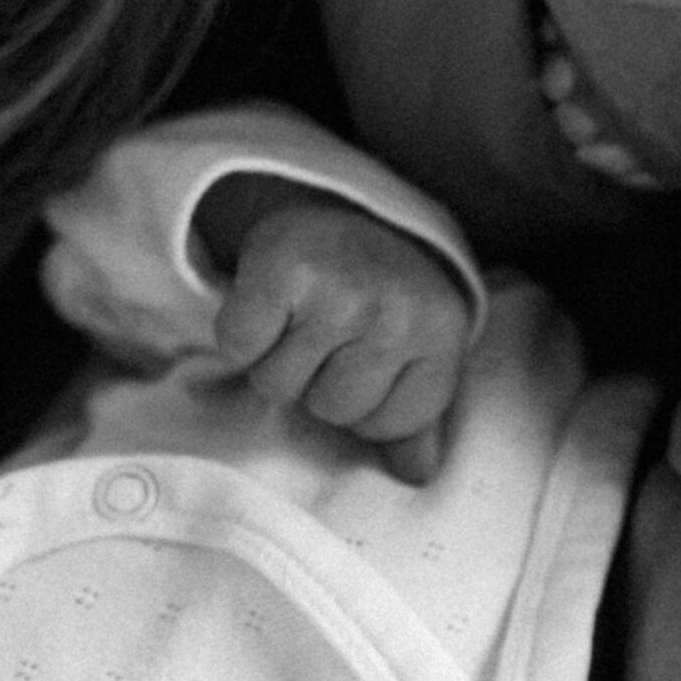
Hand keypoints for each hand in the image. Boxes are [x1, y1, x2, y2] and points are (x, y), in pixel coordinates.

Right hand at [211, 193, 473, 480]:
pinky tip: (270, 302)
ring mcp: (343, 291)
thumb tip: (416, 477)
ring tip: (300, 315)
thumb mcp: (416, 345)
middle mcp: (399, 314)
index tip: (364, 358)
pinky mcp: (283, 270)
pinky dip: (241, 334)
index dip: (366, 405)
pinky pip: (239, 348)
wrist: (338, 202)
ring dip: (278, 359)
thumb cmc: (379, 289)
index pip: (388, 427)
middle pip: (331, 410)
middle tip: (327, 330)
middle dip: (319, 381)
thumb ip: (414, 417)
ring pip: (279, 386)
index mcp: (442, 335)